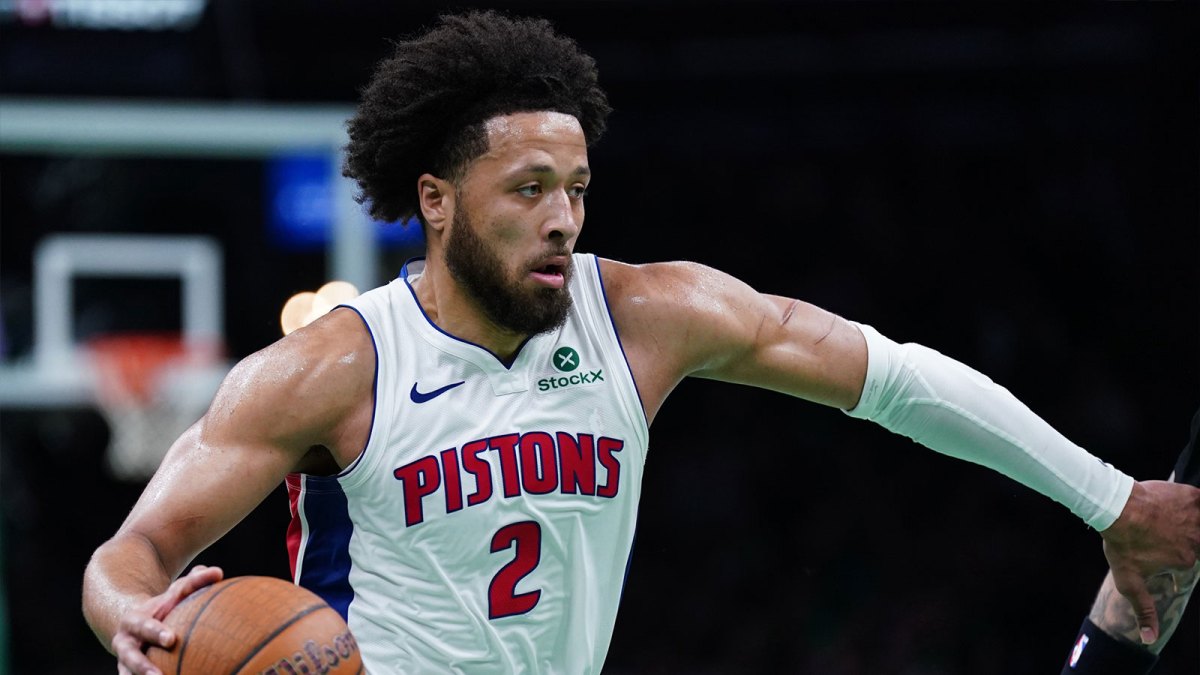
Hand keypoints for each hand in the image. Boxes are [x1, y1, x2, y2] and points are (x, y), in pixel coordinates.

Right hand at [112, 565, 222, 674]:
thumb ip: (194, 582)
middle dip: (142, 665)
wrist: (137, 626)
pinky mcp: (128, 674)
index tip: (172, 639)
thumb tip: (218, 572)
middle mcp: (123, 644)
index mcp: (133, 621)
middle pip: (130, 656)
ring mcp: (124, 662)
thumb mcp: (176, 592)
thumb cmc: (165, 607)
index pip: (143, 626)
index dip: (155, 632)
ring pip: (128, 674)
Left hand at [1099, 480, 1199, 643]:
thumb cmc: (1121, 543)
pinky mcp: (1194, 498)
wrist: (1116, 507)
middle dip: (1184, 538)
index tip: (1162, 548)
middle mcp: (1197, 541)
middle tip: (1162, 531)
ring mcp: (1197, 518)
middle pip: (1197, 542)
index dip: (1176, 555)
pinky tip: (1180, 506)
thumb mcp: (1129, 582)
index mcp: (1186, 561)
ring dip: (1191, 523)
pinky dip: (1196, 505)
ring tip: (1168, 521)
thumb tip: (1149, 639)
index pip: (1189, 561)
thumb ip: (1144, 610)